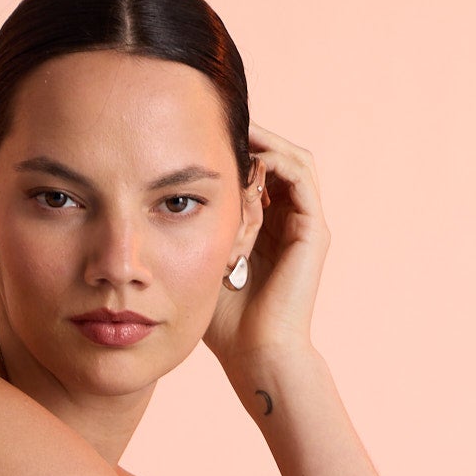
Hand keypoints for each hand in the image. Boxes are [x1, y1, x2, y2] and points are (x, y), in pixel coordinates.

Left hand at [207, 123, 330, 394]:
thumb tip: (161, 200)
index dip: (238, 151)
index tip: (202, 135)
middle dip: (254, 137)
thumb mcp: (200, 265)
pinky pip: (300, 178)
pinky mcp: (314, 232)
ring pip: (295, 161)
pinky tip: (247, 158)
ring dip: (266, 141)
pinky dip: (276, 161)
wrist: (256, 356)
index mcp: (269, 231)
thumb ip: (193, 235)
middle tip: (220, 120)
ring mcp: (306, 227)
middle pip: (281, 159)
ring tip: (236, 128)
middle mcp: (292, 224)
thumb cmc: (225, 325)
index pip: (260, 175)